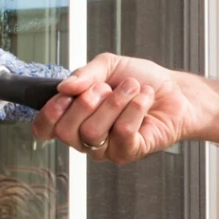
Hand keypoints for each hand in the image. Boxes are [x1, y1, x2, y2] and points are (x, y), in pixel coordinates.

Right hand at [31, 53, 199, 163]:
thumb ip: (84, 74)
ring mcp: (107, 149)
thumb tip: (64, 87)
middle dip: (86, 102)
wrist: (174, 90)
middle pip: (66, 131)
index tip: (65, 95)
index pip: (44, 129)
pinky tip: (144, 99)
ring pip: (93, 132)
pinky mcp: (129, 152)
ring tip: (132, 88)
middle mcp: (86, 137)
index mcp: (74, 117)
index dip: (49, 114)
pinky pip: (122, 134)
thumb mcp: (109, 65)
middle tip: (106, 87)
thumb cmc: (140, 80)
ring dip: (115, 102)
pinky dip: (134, 109)